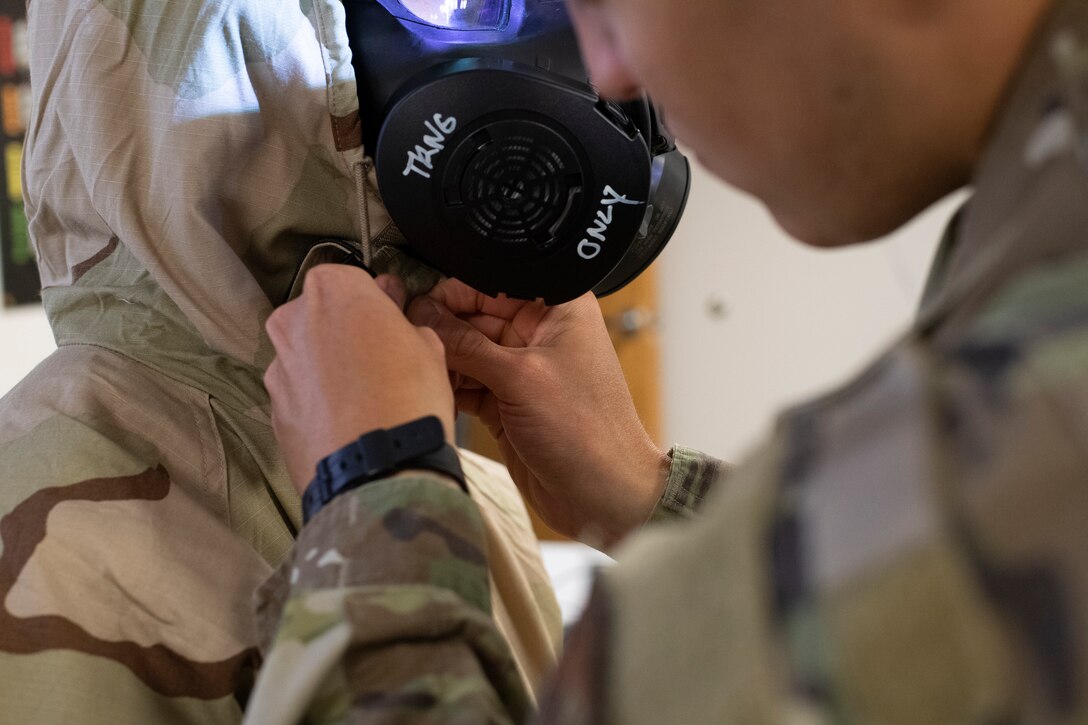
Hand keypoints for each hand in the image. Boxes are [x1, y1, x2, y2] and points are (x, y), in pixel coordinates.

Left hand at [264, 265, 454, 494]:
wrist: (378, 469)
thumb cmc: (410, 395)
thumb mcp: (428, 348)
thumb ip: (404, 322)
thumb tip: (393, 317)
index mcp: (332, 290)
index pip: (350, 278)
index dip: (373, 298)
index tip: (391, 316)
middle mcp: (293, 321)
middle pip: (320, 314)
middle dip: (344, 330)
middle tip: (379, 358)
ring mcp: (276, 367)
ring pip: (305, 355)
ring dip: (328, 367)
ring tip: (363, 398)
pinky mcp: (272, 410)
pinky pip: (299, 395)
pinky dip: (317, 402)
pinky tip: (346, 422)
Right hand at [408, 279, 668, 547]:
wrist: (602, 496)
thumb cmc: (586, 433)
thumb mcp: (520, 378)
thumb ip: (467, 344)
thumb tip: (424, 313)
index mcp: (557, 308)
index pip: (492, 282)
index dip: (453, 292)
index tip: (417, 304)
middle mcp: (540, 333)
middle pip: (473, 316)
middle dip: (441, 329)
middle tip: (409, 340)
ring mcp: (522, 370)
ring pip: (466, 351)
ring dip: (443, 361)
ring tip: (418, 369)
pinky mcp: (507, 403)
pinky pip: (467, 384)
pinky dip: (449, 388)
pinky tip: (432, 392)